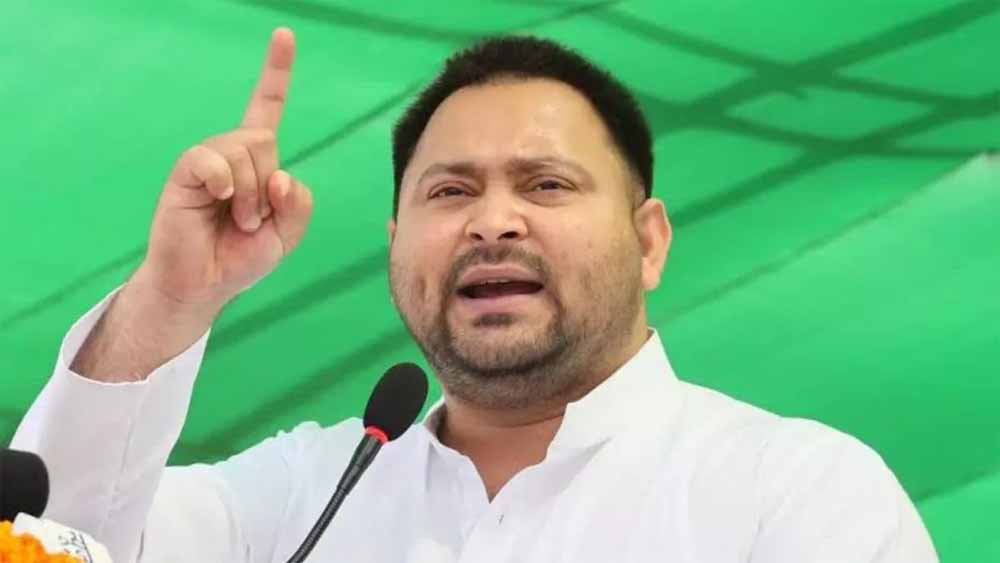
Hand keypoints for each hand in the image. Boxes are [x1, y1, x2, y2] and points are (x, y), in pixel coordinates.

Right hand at [72, 28, 313, 380]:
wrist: (205, 285)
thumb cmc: (242, 257)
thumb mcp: (288, 234)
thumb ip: (299, 203)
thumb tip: (281, 174)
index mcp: (258, 162)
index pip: (267, 108)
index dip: (276, 73)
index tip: (284, 35)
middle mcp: (231, 153)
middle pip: (266, 141)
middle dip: (269, 188)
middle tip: (252, 221)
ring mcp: (207, 160)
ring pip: (247, 151)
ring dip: (251, 196)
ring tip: (237, 221)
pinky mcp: (186, 172)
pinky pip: (213, 160)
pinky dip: (226, 183)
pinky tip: (220, 201)